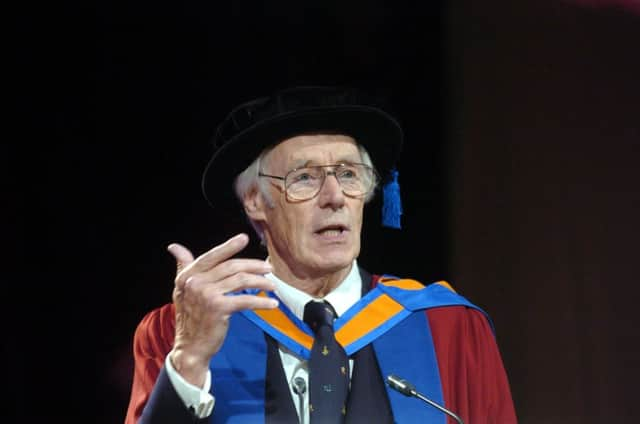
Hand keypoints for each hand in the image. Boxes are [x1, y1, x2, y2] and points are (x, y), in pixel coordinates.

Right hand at [167, 233, 277, 385]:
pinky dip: (261, 302)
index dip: (228, 246)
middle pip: (231, 267)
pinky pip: (245, 300)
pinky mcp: (219, 308)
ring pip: (240, 281)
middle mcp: (195, 282)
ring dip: (260, 282)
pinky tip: (271, 304)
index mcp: (188, 275)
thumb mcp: (182, 290)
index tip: (244, 238)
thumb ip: (183, 267)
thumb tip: (174, 247)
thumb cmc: (191, 317)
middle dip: (253, 265)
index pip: (211, 256)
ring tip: (272, 285)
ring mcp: (207, 295)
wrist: (190, 347)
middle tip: (269, 268)